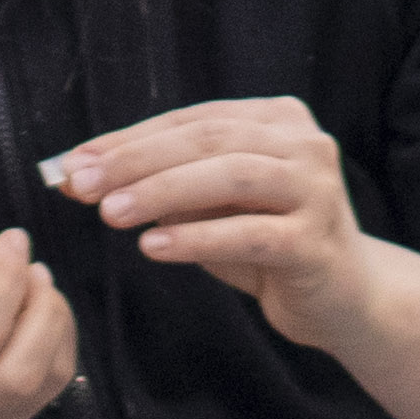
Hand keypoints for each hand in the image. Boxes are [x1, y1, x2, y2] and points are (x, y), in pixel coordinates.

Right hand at [0, 210, 80, 418]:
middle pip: (18, 375)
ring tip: (37, 283)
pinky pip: (53, 384)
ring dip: (55, 321)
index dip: (7, 278)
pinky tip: (35, 311)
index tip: (12, 238)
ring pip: (44, 382)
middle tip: (34, 267)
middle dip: (41, 309)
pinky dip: (59, 337)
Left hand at [57, 99, 368, 350]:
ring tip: (110, 213)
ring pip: (231, 176)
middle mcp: (304, 143)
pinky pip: (250, 234)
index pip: (191, 121)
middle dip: (137, 160)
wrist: (345, 299)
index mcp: (277, 119)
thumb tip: (77, 177)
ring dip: (163, 192)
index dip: (129, 138)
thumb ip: (159, 187)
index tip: (74, 162)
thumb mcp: (210, 208)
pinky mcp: (316, 241)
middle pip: (209, 140)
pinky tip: (154, 246)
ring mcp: (317, 189)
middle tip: (83, 184)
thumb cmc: (268, 245)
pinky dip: (197, 238)